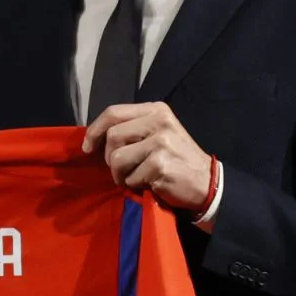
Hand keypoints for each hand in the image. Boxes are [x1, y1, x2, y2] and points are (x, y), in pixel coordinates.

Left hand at [82, 102, 211, 212]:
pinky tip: (149, 184)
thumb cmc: (177, 159)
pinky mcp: (160, 164)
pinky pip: (130, 177)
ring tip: (135, 178)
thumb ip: (132, 129)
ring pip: (117, 159)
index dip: (95, 130)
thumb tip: (94, 137)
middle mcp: (159, 122)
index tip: (87, 147)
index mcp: (156, 110)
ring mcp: (161, 142)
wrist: (207, 183)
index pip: (113, 112)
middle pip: (112, 136)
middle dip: (110, 158)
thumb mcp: (159, 133)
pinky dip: (135, 186)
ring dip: (121, 175)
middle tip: (121, 169)